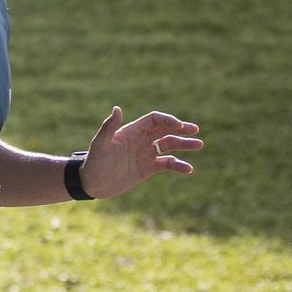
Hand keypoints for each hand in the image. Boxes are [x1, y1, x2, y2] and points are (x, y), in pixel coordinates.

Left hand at [81, 106, 202, 198]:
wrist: (92, 184)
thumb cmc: (94, 162)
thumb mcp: (100, 145)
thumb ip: (109, 127)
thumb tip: (117, 108)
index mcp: (130, 131)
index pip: (153, 120)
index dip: (166, 120)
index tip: (178, 126)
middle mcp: (140, 140)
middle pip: (165, 130)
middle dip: (180, 129)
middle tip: (195, 130)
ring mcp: (145, 154)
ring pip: (169, 146)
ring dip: (184, 144)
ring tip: (199, 144)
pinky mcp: (148, 168)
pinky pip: (167, 164)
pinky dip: (178, 165)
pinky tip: (188, 169)